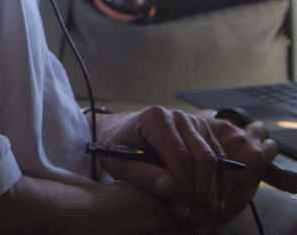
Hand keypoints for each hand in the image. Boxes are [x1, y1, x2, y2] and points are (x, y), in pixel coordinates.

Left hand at [92, 107, 275, 231]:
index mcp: (156, 119)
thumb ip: (142, 174)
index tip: (180, 212)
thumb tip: (169, 189)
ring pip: (216, 163)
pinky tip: (209, 208)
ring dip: (212, 194)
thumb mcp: (119, 162)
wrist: (121, 131)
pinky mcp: (205, 134)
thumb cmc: (118, 147)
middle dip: (202, 194)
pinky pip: (220, 163)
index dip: (184, 187)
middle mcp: (179, 117)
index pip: (180, 156)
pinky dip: (218, 187)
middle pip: (204, 159)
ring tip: (202, 220)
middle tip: (193, 220)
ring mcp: (195, 124)